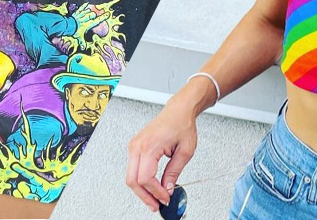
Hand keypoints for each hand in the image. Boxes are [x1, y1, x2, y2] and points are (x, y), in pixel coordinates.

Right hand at [126, 92, 199, 211]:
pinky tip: (151, 187)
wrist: (178, 111)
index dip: (156, 192)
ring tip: (155, 198)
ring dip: (142, 190)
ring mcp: (134, 146)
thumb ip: (174, 172)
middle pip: (132, 180)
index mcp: (149, 146)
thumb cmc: (181, 125)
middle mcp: (137, 146)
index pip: (145, 178)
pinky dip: (141, 181)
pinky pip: (133, 169)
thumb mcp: (185, 152)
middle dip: (145, 196)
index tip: (166, 198)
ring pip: (130, 177)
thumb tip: (168, 188)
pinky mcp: (135, 147)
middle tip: (156, 205)